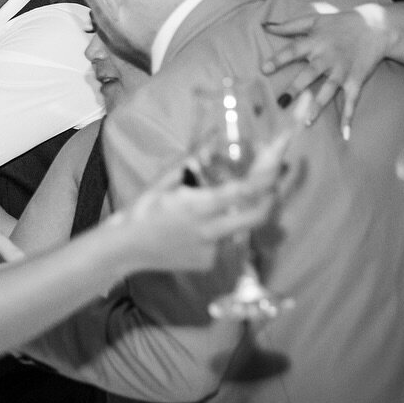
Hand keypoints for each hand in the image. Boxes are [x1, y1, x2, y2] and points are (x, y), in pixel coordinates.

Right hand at [118, 132, 290, 273]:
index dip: (266, 177)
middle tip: (271, 183)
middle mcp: (210, 230)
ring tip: (211, 206)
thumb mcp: (164, 181)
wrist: (125, 248)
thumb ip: (193, 162)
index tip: (278, 163)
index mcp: (199, 206)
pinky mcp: (207, 262)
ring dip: (236, 213)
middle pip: (257, 216)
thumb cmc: (142, 210)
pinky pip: (221, 242)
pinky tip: (192, 230)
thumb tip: (214, 140)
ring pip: (237, 228)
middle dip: (270, 197)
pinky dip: (216, 231)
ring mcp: (211, 250)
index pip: (243, 192)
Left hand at [262, 8, 393, 139]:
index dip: (279, 60)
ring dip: (318, 106)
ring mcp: (342, 70)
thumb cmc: (341, 23)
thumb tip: (264, 26)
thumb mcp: (315, 19)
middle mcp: (328, 57)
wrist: (376, 26)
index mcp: (315, 43)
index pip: (293, 51)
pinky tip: (345, 134)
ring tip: (307, 121)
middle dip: (296, 88)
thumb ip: (289, 25)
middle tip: (282, 102)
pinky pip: (352, 100)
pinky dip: (349, 117)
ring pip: (329, 90)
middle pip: (310, 73)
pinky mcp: (356, 80)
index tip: (264, 69)